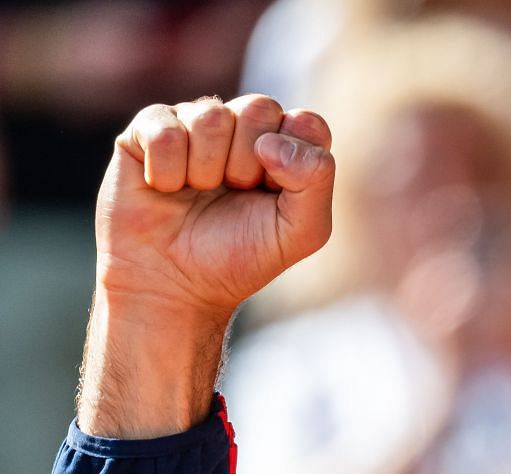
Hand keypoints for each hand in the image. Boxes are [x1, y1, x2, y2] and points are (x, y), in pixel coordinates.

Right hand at [96, 94, 333, 319]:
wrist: (175, 283)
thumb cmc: (240, 256)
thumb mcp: (301, 231)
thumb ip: (315, 180)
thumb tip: (271, 141)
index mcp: (284, 148)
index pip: (306, 122)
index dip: (293, 157)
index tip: (275, 192)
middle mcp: (241, 129)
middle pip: (259, 107)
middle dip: (248, 164)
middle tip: (233, 194)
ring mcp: (193, 124)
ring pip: (211, 115)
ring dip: (206, 170)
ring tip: (198, 194)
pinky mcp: (148, 129)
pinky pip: (164, 129)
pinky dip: (168, 171)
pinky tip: (166, 189)